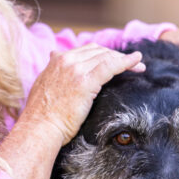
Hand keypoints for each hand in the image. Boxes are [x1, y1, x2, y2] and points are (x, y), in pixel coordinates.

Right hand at [23, 43, 145, 144]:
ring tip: (139, 65)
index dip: (104, 54)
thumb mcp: (44, 86)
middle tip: (132, 63)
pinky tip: (137, 62)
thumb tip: (54, 57)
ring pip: (106, 57)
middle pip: (98, 51)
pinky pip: (110, 66)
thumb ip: (53, 72)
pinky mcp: (85, 81)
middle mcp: (66, 60)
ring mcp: (76, 69)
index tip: (115, 61)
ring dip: (125, 60)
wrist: (40, 128)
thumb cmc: (42, 115)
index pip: (86, 50)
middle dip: (116, 56)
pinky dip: (126, 62)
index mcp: (57, 60)